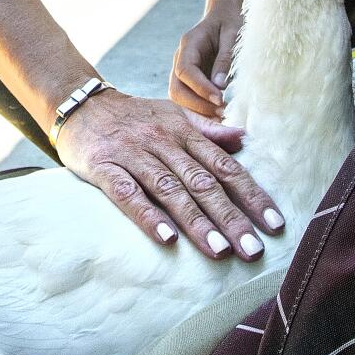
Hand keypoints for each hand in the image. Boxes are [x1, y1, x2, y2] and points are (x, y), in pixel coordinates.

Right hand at [55, 89, 281, 259]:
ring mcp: (133, 155)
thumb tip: (244, 140)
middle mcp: (163, 143)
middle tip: (253, 250)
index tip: (274, 224)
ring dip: (196, 221)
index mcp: (184, 133)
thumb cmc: (133, 116)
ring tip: (220, 251)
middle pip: (203, 183)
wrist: (79, 103)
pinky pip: (128, 194)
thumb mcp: (172, 115)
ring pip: (170, 190)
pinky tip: (167, 239)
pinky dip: (148, 216)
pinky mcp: (104, 168)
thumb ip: (207, 130)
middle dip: (231, 217)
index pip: (225, 167)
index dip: (251, 195)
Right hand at [172, 7, 239, 118]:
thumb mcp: (233, 34)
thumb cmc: (230, 22)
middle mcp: (180, 59)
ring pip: (179, 96)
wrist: (224, 15)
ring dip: (197, 110)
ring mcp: (182, 70)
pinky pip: (189, 98)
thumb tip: (220, 85)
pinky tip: (217, 114)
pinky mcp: (190, 80)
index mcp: (188, 44)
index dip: (200, 88)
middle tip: (221, 112)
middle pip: (176, 88)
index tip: (220, 99)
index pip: (185, 71)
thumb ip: (225, 58)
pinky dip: (200, 109)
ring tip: (221, 116)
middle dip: (196, 104)